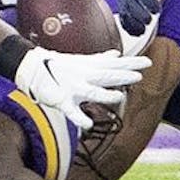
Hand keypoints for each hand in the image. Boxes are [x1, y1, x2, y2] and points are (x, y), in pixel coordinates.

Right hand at [13, 47, 149, 130]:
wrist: (31, 65)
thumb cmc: (58, 65)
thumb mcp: (81, 61)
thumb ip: (100, 60)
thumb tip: (116, 54)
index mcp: (89, 67)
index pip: (114, 65)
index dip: (130, 64)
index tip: (147, 63)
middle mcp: (83, 76)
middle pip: (106, 75)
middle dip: (123, 75)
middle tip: (140, 75)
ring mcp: (72, 87)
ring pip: (91, 92)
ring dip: (105, 95)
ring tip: (119, 96)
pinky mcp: (60, 100)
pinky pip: (70, 111)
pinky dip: (78, 118)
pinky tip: (87, 125)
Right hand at [118, 0, 168, 36]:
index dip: (147, 0)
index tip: (157, 10)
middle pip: (129, 1)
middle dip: (138, 13)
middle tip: (149, 21)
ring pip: (124, 12)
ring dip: (133, 22)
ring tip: (143, 30)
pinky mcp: (122, 9)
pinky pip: (123, 19)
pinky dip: (129, 27)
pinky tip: (138, 33)